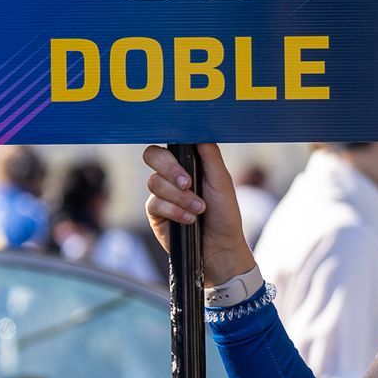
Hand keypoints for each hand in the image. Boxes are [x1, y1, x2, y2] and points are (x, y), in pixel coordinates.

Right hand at [141, 142, 254, 282]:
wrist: (220, 247)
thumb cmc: (225, 214)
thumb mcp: (222, 182)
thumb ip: (210, 156)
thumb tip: (198, 131)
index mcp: (189, 163)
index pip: (171, 143)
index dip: (173, 145)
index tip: (185, 155)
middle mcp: (172, 175)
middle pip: (152, 156)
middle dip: (170, 169)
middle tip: (188, 183)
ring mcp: (162, 194)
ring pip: (154, 182)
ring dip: (179, 197)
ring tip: (199, 209)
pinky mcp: (155, 213)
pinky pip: (154, 203)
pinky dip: (174, 211)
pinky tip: (189, 220)